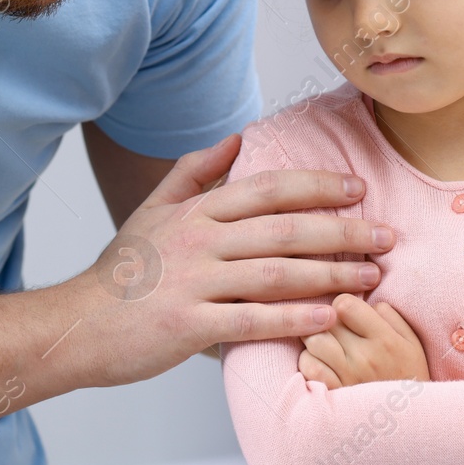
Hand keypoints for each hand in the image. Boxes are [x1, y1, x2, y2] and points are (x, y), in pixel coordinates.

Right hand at [81, 135, 394, 383]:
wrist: (78, 326)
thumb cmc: (123, 273)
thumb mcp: (153, 210)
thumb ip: (195, 173)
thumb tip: (236, 139)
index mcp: (196, 211)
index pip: (269, 188)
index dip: (318, 186)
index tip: (358, 189)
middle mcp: (199, 241)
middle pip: (284, 228)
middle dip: (342, 230)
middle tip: (385, 236)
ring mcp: (195, 283)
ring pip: (276, 273)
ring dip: (330, 274)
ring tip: (370, 277)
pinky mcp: (190, 325)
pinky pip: (252, 320)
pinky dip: (294, 318)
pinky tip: (328, 317)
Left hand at [297, 293, 429, 387]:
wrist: (411, 424)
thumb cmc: (410, 377)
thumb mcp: (412, 343)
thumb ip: (390, 316)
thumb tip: (366, 301)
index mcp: (385, 339)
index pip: (344, 304)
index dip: (341, 305)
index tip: (347, 315)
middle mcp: (364, 357)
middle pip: (325, 321)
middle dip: (327, 322)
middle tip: (335, 331)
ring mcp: (346, 377)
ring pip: (312, 342)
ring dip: (315, 341)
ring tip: (327, 347)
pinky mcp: (333, 394)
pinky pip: (307, 367)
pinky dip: (310, 362)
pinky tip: (322, 365)